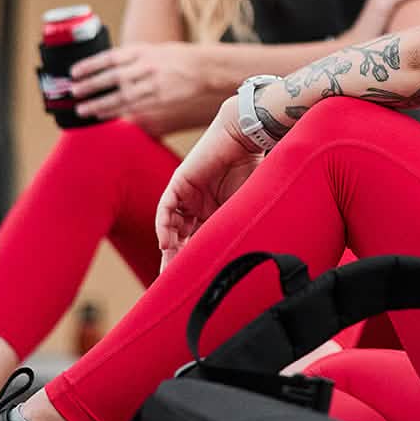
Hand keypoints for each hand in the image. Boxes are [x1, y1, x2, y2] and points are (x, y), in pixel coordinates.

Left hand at [72, 42, 205, 132]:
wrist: (204, 69)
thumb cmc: (176, 58)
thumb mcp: (152, 50)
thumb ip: (130, 58)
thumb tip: (104, 69)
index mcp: (142, 51)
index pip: (110, 57)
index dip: (90, 65)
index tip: (74, 72)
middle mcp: (146, 67)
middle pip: (112, 78)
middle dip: (90, 86)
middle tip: (74, 92)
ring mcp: (153, 85)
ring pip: (121, 97)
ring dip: (99, 104)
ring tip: (83, 109)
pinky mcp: (159, 99)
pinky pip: (133, 108)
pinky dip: (116, 112)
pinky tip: (103, 115)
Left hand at [155, 96, 261, 269]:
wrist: (246, 136)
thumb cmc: (254, 167)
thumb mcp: (248, 204)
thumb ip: (242, 225)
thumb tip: (255, 256)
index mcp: (216, 212)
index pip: (200, 241)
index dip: (195, 261)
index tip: (194, 284)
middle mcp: (199, 205)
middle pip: (182, 238)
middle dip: (177, 260)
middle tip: (173, 284)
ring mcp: (187, 194)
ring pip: (172, 226)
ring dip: (169, 247)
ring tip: (169, 268)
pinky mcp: (179, 183)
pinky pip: (166, 208)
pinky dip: (164, 225)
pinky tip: (166, 242)